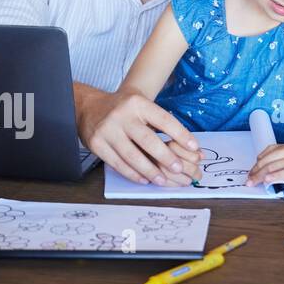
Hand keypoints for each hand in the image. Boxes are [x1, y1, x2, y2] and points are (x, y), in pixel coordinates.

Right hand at [76, 85, 201, 185]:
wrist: (88, 107)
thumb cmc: (122, 109)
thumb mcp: (141, 105)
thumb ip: (162, 123)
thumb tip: (191, 147)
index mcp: (137, 103)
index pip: (163, 119)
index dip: (180, 134)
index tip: (194, 147)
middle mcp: (121, 115)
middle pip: (147, 140)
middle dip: (165, 157)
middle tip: (178, 168)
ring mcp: (107, 130)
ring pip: (132, 156)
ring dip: (149, 170)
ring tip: (161, 179)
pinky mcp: (97, 144)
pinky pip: (117, 163)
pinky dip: (132, 173)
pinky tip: (143, 179)